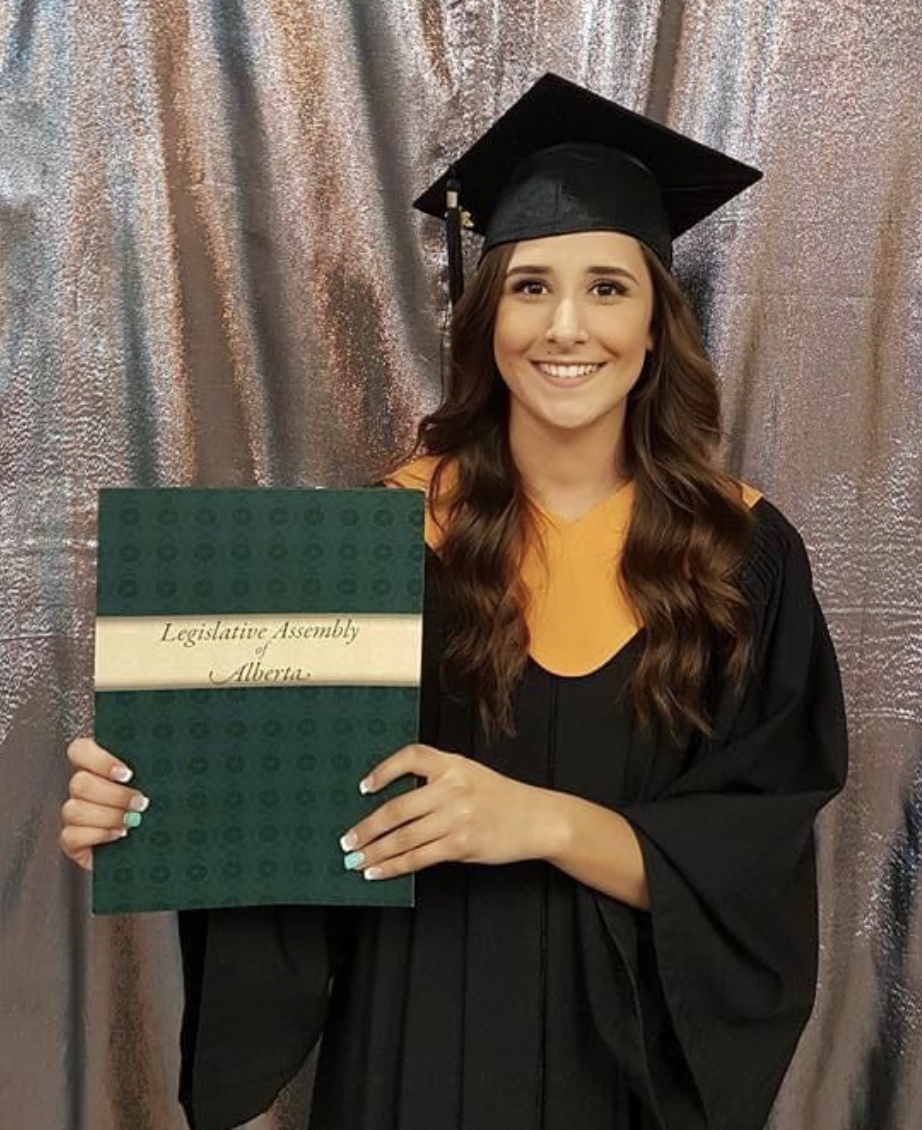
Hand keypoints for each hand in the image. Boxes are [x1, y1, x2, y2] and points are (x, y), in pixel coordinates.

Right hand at [59, 738, 150, 870]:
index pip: (81, 750)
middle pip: (80, 782)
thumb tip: (162, 759)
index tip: (127, 773)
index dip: (99, 760)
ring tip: (132, 821)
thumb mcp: (155, 785)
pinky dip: (97, 835)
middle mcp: (82, 789)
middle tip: (140, 802)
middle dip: (114, 795)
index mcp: (98, 768)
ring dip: (108, 816)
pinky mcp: (72, 841)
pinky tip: (118, 835)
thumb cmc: (154, 809)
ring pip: (74, 810)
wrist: (150, 846)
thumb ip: (150, 770)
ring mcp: (74, 815)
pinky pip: (71, 836)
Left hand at [338, 743, 552, 880]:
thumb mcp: (469, 774)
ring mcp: (456, 817)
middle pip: (397, 808)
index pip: (411, 757)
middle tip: (347, 840)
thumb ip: (437, 782)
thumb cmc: (499, 797)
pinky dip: (394, 866)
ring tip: (356, 860)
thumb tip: (391, 806)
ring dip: (375, 852)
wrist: (536, 819)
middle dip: (367, 828)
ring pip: (404, 837)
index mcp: (453, 764)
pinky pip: (419, 857)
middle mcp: (452, 788)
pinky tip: (379, 871)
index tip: (363, 787)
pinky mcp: (461, 844)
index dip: (383, 770)